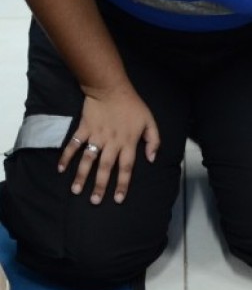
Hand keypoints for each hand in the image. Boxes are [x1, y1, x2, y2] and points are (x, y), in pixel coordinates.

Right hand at [58, 84, 159, 204]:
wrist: (111, 88)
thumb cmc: (133, 105)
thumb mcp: (150, 121)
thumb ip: (153, 140)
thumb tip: (152, 159)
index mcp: (128, 142)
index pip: (126, 168)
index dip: (123, 184)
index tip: (118, 199)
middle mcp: (112, 142)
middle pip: (105, 168)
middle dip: (100, 186)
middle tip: (95, 201)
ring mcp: (96, 136)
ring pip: (88, 160)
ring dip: (81, 176)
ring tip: (76, 190)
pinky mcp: (83, 129)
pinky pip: (73, 145)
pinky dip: (66, 156)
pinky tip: (61, 169)